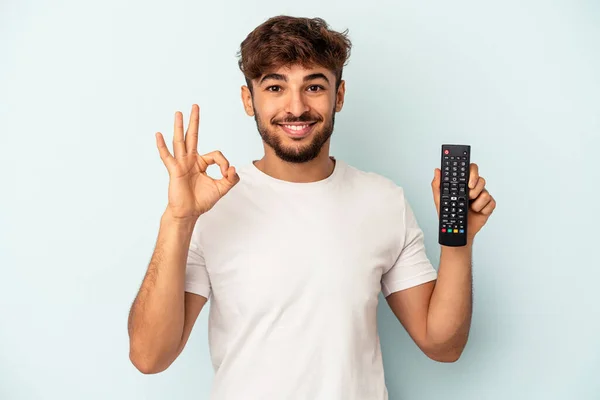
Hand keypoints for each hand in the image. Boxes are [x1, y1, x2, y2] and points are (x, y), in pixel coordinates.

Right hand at [156, 104, 239, 220]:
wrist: (188, 213)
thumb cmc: (201, 200)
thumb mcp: (221, 189)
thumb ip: (231, 179)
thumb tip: (233, 167)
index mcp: (201, 163)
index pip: (216, 155)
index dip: (224, 163)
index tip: (226, 173)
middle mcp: (190, 160)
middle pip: (192, 137)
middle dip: (195, 121)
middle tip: (195, 106)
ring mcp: (181, 164)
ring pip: (180, 142)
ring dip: (179, 127)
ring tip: (178, 113)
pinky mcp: (174, 170)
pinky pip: (167, 156)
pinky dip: (162, 146)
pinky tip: (158, 135)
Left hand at [432, 163, 495, 239]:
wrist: (458, 230)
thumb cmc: (450, 214)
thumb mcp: (440, 199)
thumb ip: (437, 184)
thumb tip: (437, 171)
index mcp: (463, 184)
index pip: (471, 170)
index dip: (472, 172)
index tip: (468, 181)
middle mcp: (474, 188)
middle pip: (481, 179)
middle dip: (474, 188)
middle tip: (468, 196)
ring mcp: (482, 196)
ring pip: (485, 192)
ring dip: (476, 202)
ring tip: (470, 207)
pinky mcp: (488, 205)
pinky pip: (490, 203)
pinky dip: (482, 209)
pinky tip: (476, 212)